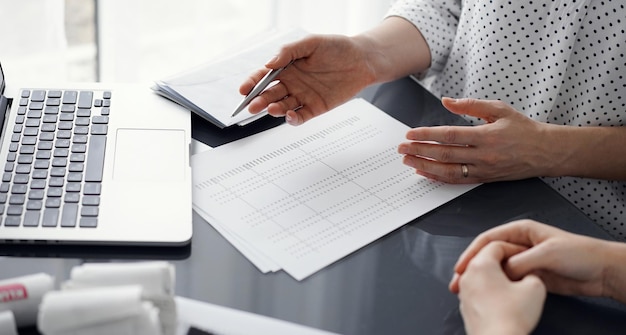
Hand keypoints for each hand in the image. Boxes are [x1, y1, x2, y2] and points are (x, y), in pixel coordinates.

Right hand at [239, 34, 375, 125]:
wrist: (362, 60)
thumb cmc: (337, 48)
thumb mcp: (311, 43)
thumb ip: (289, 51)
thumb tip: (269, 63)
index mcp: (286, 67)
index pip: (263, 77)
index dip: (252, 83)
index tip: (244, 90)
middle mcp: (292, 83)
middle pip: (270, 94)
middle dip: (259, 100)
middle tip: (252, 105)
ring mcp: (303, 96)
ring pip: (282, 107)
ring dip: (274, 109)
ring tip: (271, 109)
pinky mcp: (315, 108)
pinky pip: (300, 116)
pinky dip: (292, 119)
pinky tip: (289, 116)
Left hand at [397, 98, 554, 182]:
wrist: (545, 152)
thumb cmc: (522, 128)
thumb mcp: (499, 109)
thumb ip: (470, 105)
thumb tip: (446, 101)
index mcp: (487, 136)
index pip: (450, 136)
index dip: (427, 135)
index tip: (410, 134)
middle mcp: (484, 155)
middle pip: (445, 155)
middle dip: (420, 151)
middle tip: (401, 148)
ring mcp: (483, 170)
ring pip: (448, 171)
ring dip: (424, 166)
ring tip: (407, 160)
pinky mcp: (484, 179)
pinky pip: (456, 180)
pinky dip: (437, 177)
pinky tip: (424, 172)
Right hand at [450, 220, 612, 298]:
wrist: (601, 271)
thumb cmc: (581, 253)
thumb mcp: (547, 253)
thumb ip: (522, 261)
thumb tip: (501, 270)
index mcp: (521, 230)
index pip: (488, 239)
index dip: (472, 253)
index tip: (462, 267)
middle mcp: (520, 244)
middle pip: (488, 255)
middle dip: (472, 267)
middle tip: (459, 280)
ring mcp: (524, 261)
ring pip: (496, 270)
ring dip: (483, 279)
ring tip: (470, 289)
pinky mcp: (529, 276)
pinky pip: (508, 282)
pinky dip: (497, 287)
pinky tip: (490, 294)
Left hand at [453, 241, 545, 334]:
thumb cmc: (512, 316)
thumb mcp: (534, 287)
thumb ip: (532, 273)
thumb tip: (529, 274)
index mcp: (481, 265)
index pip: (496, 244)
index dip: (514, 247)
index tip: (525, 253)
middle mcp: (468, 275)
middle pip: (484, 257)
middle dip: (503, 259)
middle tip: (519, 265)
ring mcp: (464, 292)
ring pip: (480, 274)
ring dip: (496, 274)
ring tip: (513, 282)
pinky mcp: (466, 307)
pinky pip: (478, 290)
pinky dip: (489, 289)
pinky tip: (503, 299)